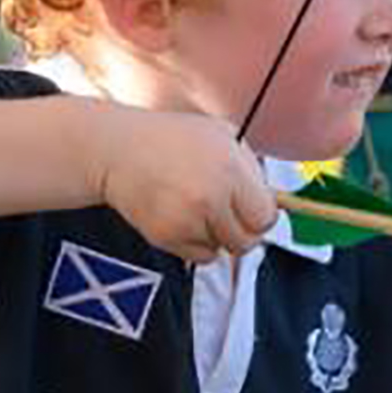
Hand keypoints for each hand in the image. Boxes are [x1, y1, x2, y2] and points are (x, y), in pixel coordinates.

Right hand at [93, 108, 276, 262]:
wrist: (118, 150)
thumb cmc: (172, 139)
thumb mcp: (221, 136)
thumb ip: (250, 168)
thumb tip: (273, 202)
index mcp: (230, 171)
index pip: (265, 218)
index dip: (260, 216)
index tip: (252, 209)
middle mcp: (211, 198)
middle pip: (247, 241)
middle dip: (241, 230)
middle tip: (227, 213)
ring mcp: (187, 220)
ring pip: (222, 250)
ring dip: (216, 235)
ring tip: (197, 208)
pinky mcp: (166, 237)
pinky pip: (199, 256)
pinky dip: (196, 243)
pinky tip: (182, 218)